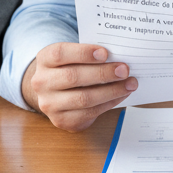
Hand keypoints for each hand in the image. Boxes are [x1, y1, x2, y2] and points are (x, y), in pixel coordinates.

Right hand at [22, 43, 137, 131]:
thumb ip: (91, 54)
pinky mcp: (61, 120)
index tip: (105, 53)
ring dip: (111, 91)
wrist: (55, 92)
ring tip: (130, 83)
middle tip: (124, 70)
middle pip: (73, 77)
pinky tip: (122, 95)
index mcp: (45, 59)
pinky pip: (89, 112)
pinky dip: (109, 103)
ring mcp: (49, 104)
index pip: (60, 54)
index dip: (83, 53)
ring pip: (83, 98)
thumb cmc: (71, 67)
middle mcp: (42, 82)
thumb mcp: (74, 55)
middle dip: (103, 73)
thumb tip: (119, 55)